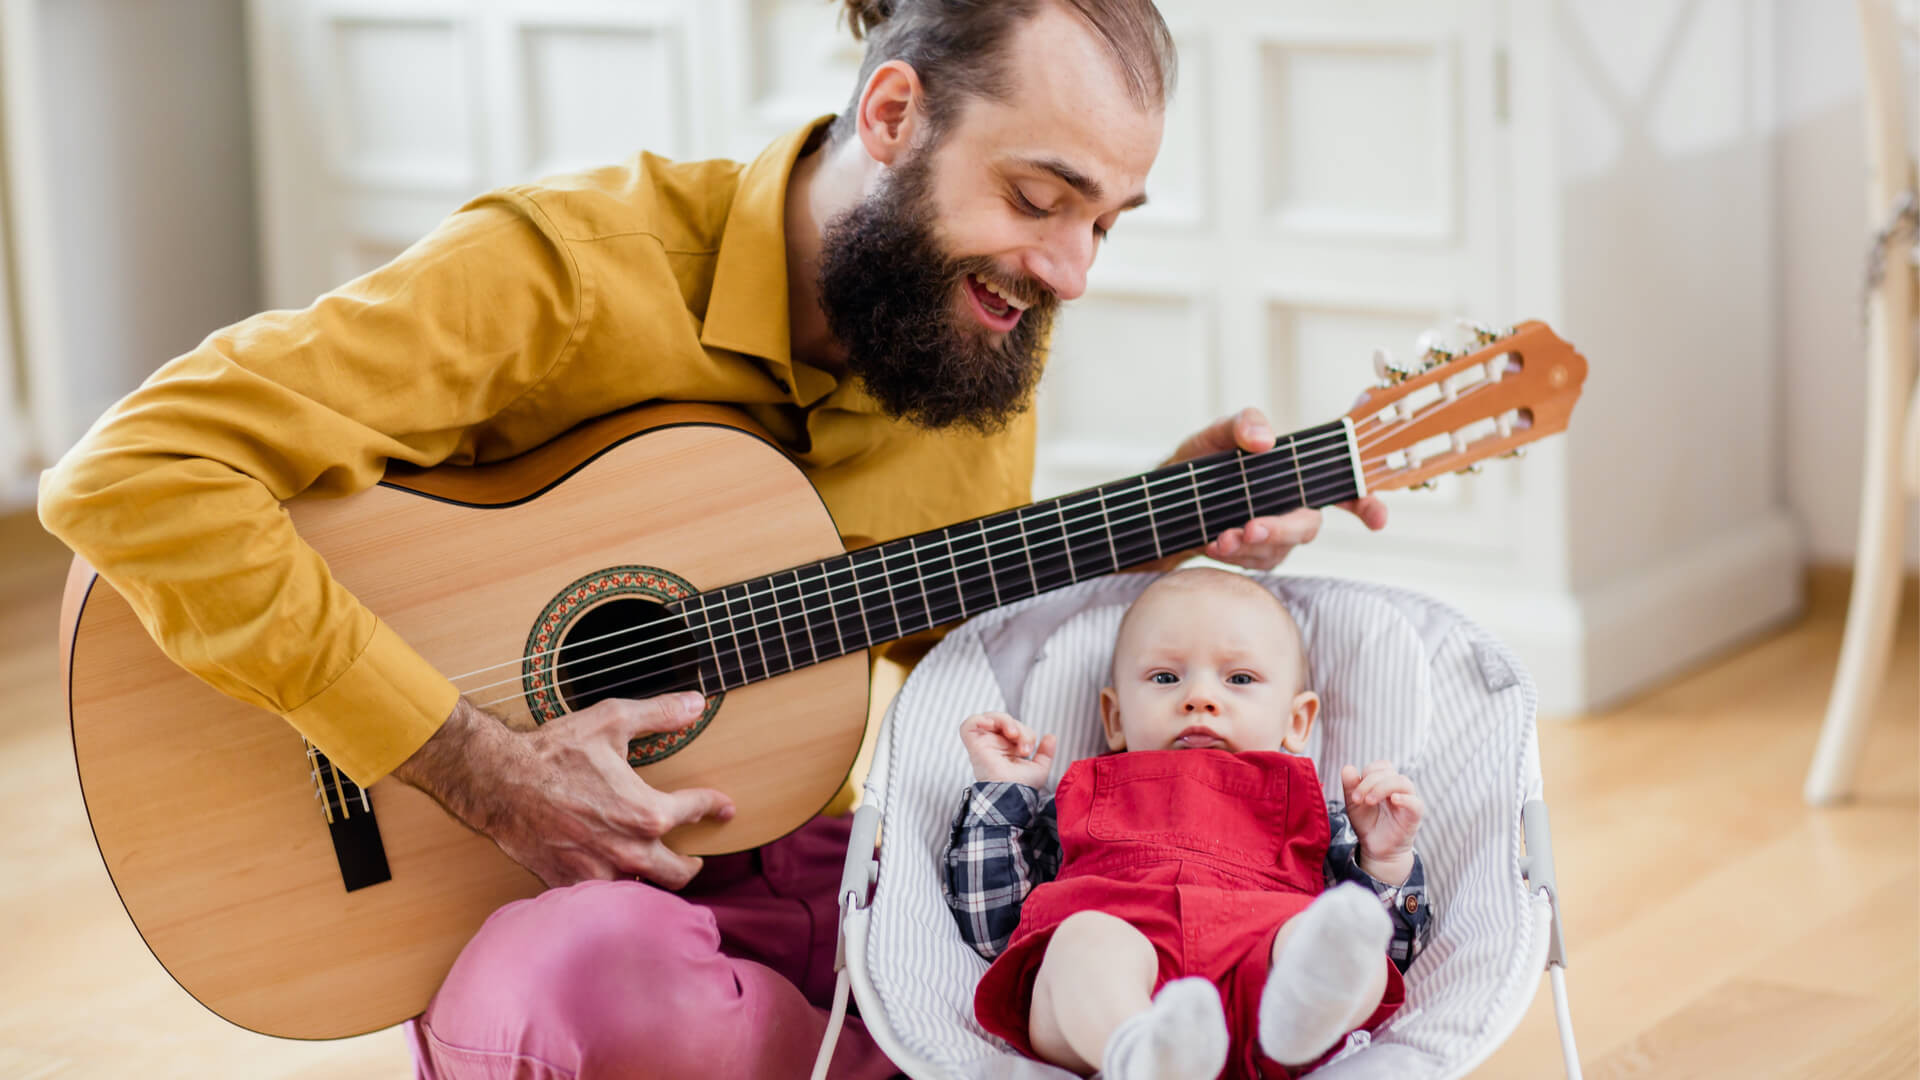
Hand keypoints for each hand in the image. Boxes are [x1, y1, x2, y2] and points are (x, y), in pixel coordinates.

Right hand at [394, 692, 734, 888]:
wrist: (498, 781)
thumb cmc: (554, 751)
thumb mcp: (612, 721)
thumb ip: (660, 715)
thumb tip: (696, 703)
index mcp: (647, 813)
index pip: (696, 812)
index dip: (714, 806)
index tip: (723, 808)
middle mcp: (629, 852)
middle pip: (681, 873)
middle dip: (693, 863)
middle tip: (696, 856)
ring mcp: (600, 874)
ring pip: (644, 892)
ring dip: (654, 883)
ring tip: (657, 871)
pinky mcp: (570, 885)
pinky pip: (604, 899)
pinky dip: (615, 892)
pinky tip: (615, 880)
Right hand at [959, 712, 1056, 786]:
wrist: (1011, 794)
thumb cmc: (1023, 787)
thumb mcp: (1039, 768)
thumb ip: (1046, 752)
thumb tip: (1051, 736)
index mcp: (1007, 750)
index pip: (1016, 728)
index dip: (1026, 733)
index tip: (1028, 750)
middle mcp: (994, 745)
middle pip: (1005, 721)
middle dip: (1019, 727)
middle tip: (1023, 747)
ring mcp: (983, 744)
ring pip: (990, 717)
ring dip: (1005, 720)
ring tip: (1012, 734)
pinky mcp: (974, 745)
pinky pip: (968, 725)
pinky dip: (979, 719)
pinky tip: (991, 724)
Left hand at [1166, 406, 1387, 570]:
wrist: (1161, 502)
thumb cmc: (1197, 463)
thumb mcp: (1214, 435)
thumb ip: (1241, 424)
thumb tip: (1264, 438)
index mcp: (1295, 475)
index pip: (1342, 488)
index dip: (1366, 503)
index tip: (1378, 519)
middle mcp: (1292, 507)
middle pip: (1307, 526)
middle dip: (1281, 531)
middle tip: (1251, 529)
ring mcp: (1274, 536)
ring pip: (1278, 550)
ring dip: (1249, 546)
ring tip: (1219, 537)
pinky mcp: (1253, 557)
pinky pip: (1253, 563)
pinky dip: (1232, 555)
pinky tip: (1211, 543)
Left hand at [1340, 760, 1424, 881]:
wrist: (1375, 848)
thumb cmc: (1367, 823)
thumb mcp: (1354, 804)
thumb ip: (1350, 786)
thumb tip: (1347, 767)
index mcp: (1385, 782)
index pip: (1381, 766)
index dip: (1366, 775)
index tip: (1354, 794)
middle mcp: (1398, 788)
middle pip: (1389, 772)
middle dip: (1369, 783)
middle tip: (1357, 800)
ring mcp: (1408, 800)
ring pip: (1402, 782)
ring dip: (1382, 788)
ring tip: (1369, 801)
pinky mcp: (1414, 815)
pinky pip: (1415, 803)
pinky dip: (1405, 799)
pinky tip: (1393, 800)